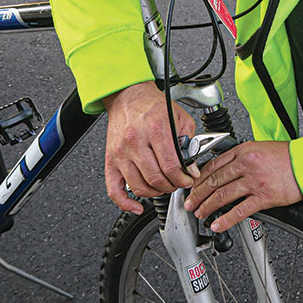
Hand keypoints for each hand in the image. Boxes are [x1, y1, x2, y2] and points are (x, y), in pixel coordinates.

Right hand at [103, 81, 196, 214]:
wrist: (128, 95)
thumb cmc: (153, 105)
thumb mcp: (179, 116)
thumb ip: (188, 141)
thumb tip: (192, 167)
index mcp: (155, 129)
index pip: (171, 166)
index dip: (183, 178)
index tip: (189, 179)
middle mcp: (135, 141)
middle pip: (156, 178)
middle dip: (172, 186)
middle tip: (178, 184)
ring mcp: (121, 152)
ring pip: (139, 186)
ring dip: (155, 193)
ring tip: (163, 187)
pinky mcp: (110, 160)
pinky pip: (113, 189)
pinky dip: (125, 203)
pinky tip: (137, 206)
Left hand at [184, 141, 302, 231]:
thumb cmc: (288, 157)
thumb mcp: (260, 148)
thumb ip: (242, 158)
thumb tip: (225, 170)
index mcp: (243, 151)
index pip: (213, 165)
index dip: (199, 178)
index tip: (193, 185)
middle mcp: (246, 165)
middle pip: (214, 181)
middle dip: (198, 194)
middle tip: (190, 202)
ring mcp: (254, 181)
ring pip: (222, 196)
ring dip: (207, 207)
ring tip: (200, 214)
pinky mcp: (264, 197)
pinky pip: (239, 210)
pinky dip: (225, 219)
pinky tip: (217, 224)